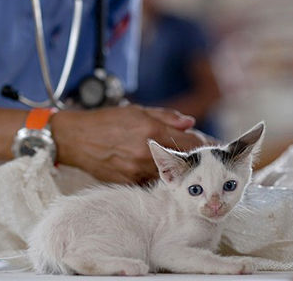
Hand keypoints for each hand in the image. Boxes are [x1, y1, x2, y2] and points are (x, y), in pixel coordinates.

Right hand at [51, 104, 203, 183]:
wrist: (75, 138)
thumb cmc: (105, 121)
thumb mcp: (137, 110)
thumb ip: (166, 117)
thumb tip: (190, 122)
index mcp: (150, 131)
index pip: (190, 141)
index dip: (207, 144)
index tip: (217, 147)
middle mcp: (146, 153)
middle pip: (184, 160)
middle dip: (196, 158)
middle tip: (205, 156)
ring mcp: (136, 170)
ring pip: (170, 173)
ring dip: (180, 169)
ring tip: (184, 164)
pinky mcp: (127, 182)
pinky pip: (151, 181)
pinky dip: (159, 176)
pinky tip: (160, 170)